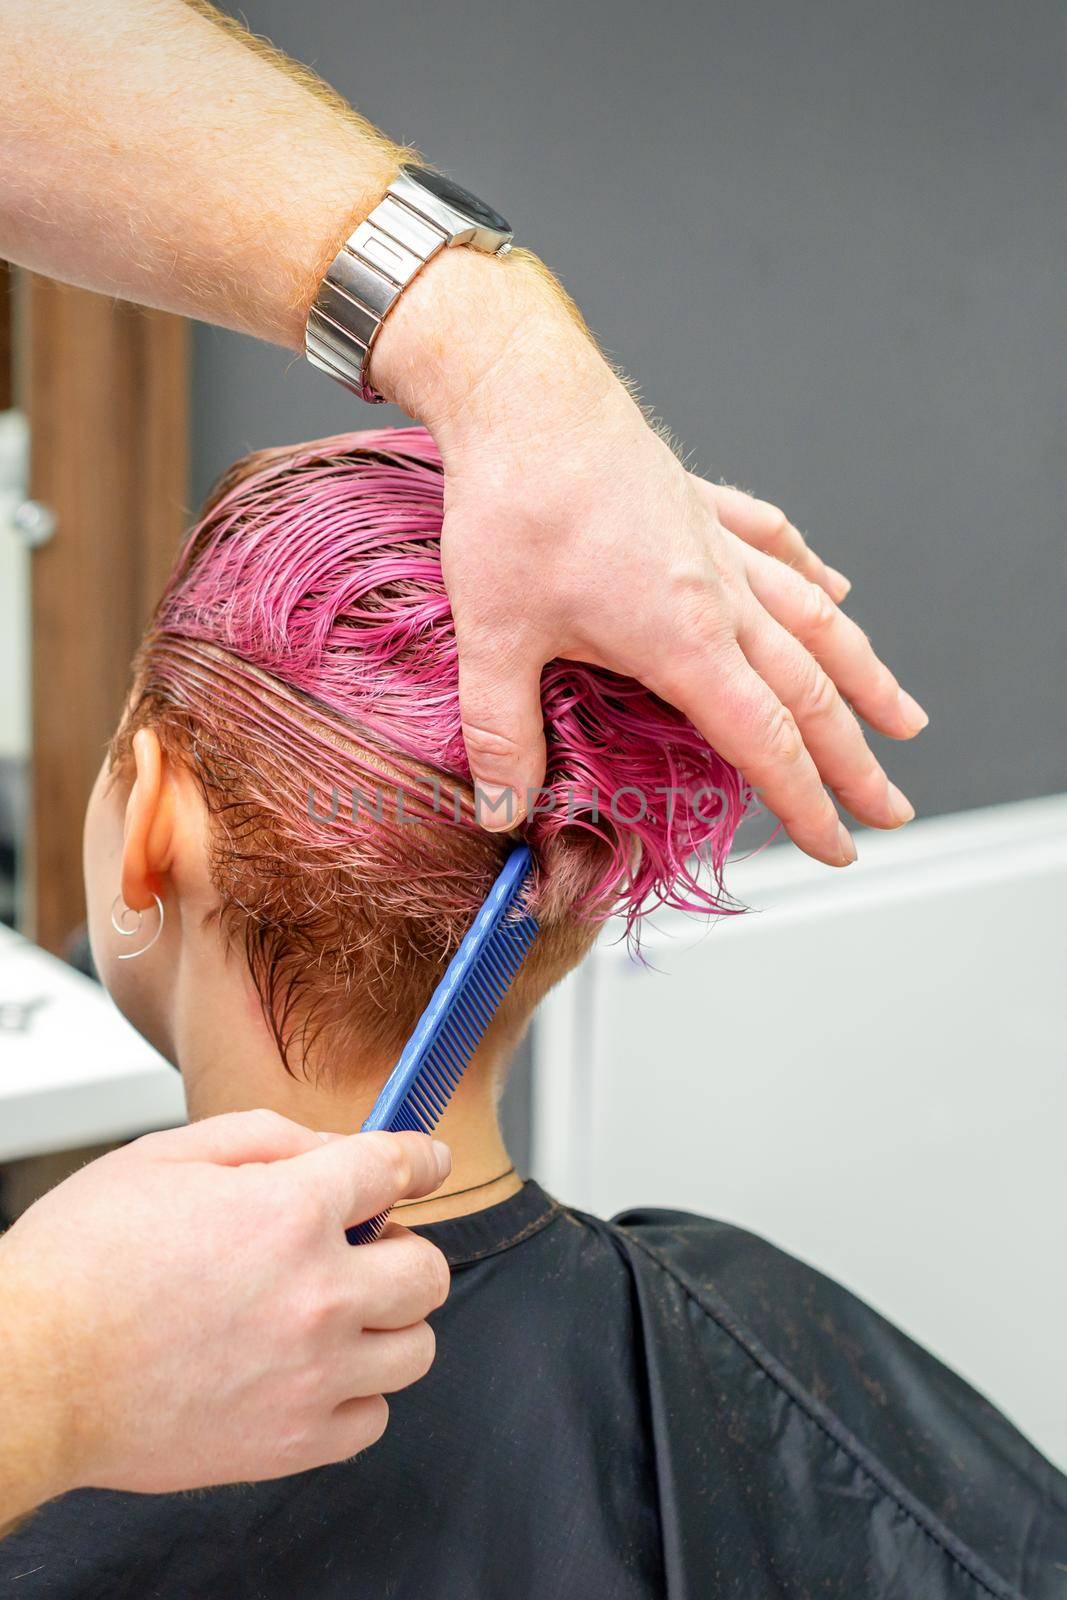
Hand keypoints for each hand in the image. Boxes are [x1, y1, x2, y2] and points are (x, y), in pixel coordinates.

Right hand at [0, 1113, 450, 1518]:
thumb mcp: (165, 1157)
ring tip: (338, 1310)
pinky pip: (373, 1419)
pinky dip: (357, 1393)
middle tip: (360, 1246)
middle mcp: (317, 1293)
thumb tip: (334, 1148)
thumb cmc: (80, 1263)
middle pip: (428, 1268)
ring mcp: (311, 1375)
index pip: (395, 1170)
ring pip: (417, 1347)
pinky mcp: (291, 1443)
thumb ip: (266, 1139)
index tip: (423, 1162)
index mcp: (289, 1212)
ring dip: (388, 1321)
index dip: (416, 1158)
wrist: (29, 1373)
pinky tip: (315, 1369)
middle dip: (401, 1245)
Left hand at [374, 251, 927, 865]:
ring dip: (863, 676)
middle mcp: (720, 594)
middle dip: (855, 761)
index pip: (765, 742)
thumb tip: (502, 811)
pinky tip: (836, 592)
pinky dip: (812, 576)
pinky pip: (775, 545)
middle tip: (892, 809)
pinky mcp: (698, 503)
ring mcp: (716, 545)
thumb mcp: (494, 637)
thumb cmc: (513, 505)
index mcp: (684, 638)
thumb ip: (503, 733)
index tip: (837, 846)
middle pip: (809, 692)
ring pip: (814, 621)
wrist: (523, 394)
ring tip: (904, 717)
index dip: (806, 803)